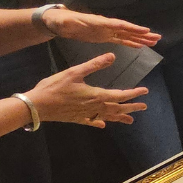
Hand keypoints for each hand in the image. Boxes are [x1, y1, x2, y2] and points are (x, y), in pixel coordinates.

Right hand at [25, 53, 148, 127]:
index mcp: (96, 95)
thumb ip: (94, 64)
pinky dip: (99, 123)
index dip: (133, 94)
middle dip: (131, 107)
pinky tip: (103, 126)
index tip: (145, 92)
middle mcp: (94, 107)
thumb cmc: (55, 87)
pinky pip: (91, 122)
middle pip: (117, 108)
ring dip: (119, 117)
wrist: (37, 106)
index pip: (120, 95)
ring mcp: (85, 115)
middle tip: (144, 106)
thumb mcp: (75, 72)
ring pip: (107, 117)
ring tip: (130, 120)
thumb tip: (112, 56)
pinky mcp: (76, 119)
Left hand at [43, 9, 159, 47]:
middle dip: (142, 33)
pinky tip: (140, 46)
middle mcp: (106, 25)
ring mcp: (106, 31)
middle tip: (157, 37)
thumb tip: (70, 21)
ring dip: (140, 39)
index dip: (132, 28)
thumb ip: (69, 22)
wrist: (59, 22)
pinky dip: (131, 43)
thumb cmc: (62, 21)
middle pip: (127, 29)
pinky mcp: (104, 37)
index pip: (119, 24)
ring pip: (127, 35)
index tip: (145, 30)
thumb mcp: (64, 21)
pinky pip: (121, 40)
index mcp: (100, 22)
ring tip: (154, 42)